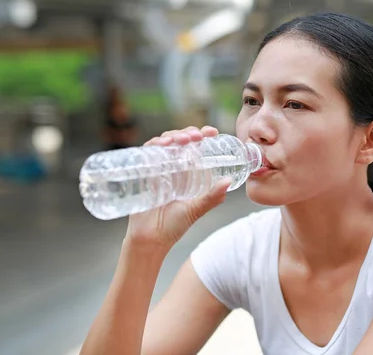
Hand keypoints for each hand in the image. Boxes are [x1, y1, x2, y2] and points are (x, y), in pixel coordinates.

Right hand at [125, 126, 231, 249]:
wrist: (150, 240)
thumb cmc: (174, 226)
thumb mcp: (196, 209)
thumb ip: (212, 197)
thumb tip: (228, 182)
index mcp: (188, 172)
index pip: (196, 146)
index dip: (203, 135)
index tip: (212, 132)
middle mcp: (173, 166)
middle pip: (180, 140)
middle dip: (188, 133)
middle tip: (196, 136)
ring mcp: (157, 168)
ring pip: (164, 142)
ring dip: (173, 136)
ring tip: (182, 140)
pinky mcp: (143, 172)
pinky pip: (146, 152)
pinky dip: (154, 145)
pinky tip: (162, 145)